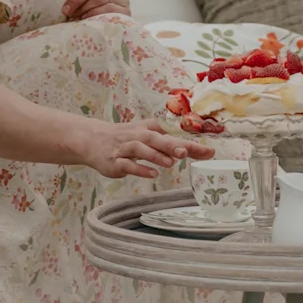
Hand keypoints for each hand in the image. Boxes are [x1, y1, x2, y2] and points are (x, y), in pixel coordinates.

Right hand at [71, 116, 191, 181]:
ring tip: (170, 163)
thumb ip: (168, 143)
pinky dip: (140, 169)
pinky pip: (128, 164)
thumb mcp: (147, 136)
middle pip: (155, 138)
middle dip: (170, 144)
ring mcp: (125, 148)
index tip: (208, 151)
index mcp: (148, 128)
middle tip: (185, 152)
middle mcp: (137, 136)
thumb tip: (192, 150)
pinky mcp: (115, 161)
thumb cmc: (126, 138)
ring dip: (155, 155)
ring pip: (140, 149)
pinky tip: (151, 174)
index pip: (172, 133)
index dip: (190, 141)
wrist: (94, 140)